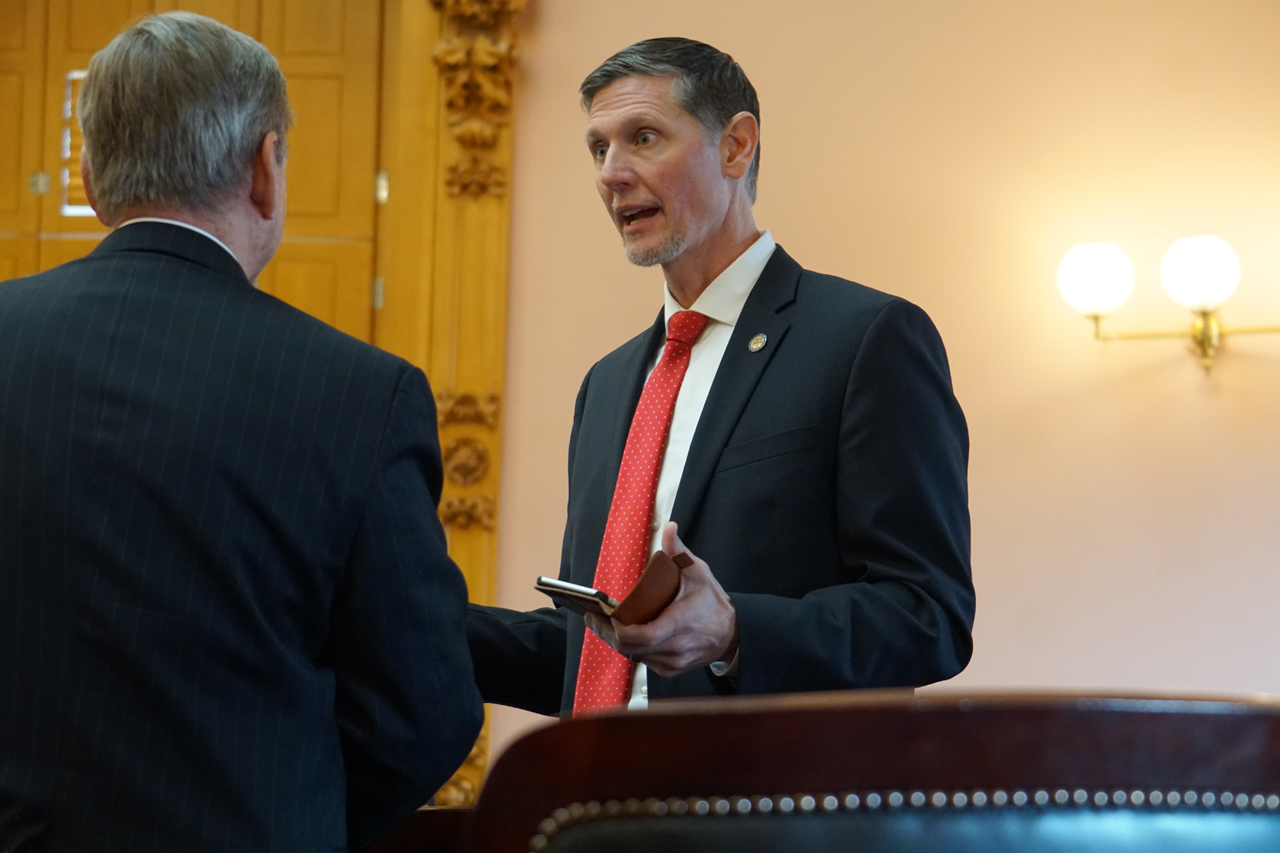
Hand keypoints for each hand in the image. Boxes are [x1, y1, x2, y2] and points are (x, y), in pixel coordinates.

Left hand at [584, 522, 737, 678]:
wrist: (732, 635)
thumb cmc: (713, 603)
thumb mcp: (699, 573)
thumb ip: (679, 551)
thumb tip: (669, 527)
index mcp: (678, 624)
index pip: (638, 636)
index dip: (615, 629)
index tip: (601, 615)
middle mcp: (674, 648)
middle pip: (629, 648)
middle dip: (607, 633)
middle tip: (593, 618)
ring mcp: (672, 662)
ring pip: (633, 656)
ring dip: (617, 641)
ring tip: (604, 624)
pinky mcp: (670, 670)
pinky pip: (643, 660)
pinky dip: (632, 648)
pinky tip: (624, 634)